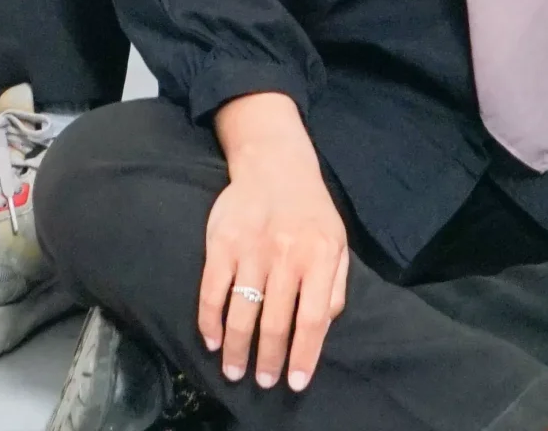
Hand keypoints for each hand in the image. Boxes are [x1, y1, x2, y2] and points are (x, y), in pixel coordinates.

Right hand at [201, 96, 348, 390]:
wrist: (275, 163)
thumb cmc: (310, 210)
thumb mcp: (337, 241)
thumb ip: (336, 285)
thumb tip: (324, 325)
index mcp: (319, 256)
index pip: (313, 318)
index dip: (304, 355)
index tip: (295, 383)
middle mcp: (286, 254)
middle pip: (276, 322)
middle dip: (269, 360)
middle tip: (264, 381)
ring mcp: (251, 249)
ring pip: (242, 312)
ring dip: (238, 348)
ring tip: (236, 371)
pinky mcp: (222, 243)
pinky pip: (212, 291)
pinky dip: (210, 321)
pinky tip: (213, 340)